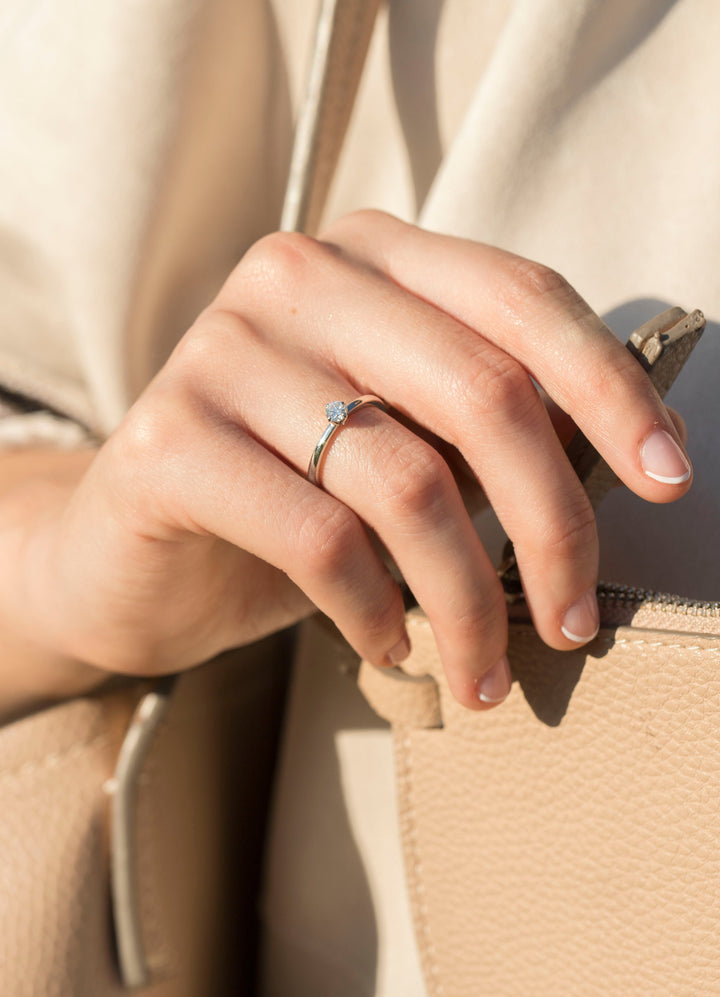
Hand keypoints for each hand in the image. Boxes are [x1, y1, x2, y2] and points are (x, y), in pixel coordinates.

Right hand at [0, 211, 692, 712]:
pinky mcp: (170, 438)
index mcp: (371, 257)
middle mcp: (297, 277)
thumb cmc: (292, 494)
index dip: (611, 388)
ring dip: (470, 597)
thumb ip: (488, 431)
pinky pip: (321, 538)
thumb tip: (630, 457)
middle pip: (483, 390)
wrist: (135, 551)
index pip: (523, 298)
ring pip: (406, 480)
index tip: (665, 479)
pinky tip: (386, 642)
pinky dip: (376, 610)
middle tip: (572, 619)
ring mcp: (224, 349)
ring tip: (482, 664)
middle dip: (553, 523)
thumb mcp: (402, 444)